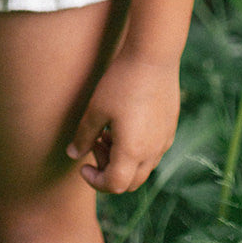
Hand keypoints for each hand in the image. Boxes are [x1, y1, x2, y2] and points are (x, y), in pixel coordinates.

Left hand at [65, 52, 180, 193]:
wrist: (153, 57)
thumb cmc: (121, 82)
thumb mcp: (96, 109)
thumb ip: (84, 136)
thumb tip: (72, 154)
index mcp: (132, 152)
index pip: (114, 185)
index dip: (95, 180)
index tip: (82, 164)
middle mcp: (152, 153)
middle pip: (130, 182)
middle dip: (108, 171)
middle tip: (95, 144)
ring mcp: (164, 141)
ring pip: (142, 167)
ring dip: (122, 160)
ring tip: (108, 131)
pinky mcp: (169, 129)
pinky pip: (152, 152)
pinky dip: (136, 149)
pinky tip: (125, 123)